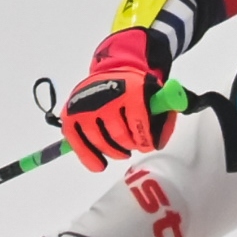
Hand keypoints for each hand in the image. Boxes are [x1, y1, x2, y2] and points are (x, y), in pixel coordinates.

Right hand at [61, 27, 176, 170]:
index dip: (146, 139)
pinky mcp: (70, 114)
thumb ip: (165, 111)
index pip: (139, 121)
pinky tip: (99, 165)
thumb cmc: (137, 89)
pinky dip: (88, 157)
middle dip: (130, 145)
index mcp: (132, 89)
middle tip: (133, 146)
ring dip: (114, 152)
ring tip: (121, 150)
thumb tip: (160, 137)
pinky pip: (77, 143)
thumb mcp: (156, 93)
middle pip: (120, 136)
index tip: (148, 144)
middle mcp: (106, 96)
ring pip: (101, 142)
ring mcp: (86, 106)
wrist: (113, 71)